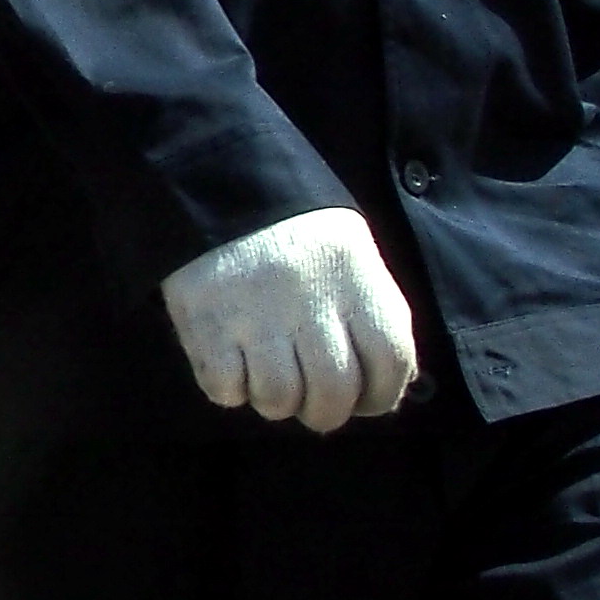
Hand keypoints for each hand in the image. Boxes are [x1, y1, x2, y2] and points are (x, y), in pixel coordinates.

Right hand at [158, 208, 419, 435]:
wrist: (224, 187)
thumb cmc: (299, 232)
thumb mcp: (353, 259)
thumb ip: (372, 317)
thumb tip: (387, 385)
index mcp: (358, 285)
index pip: (392, 364)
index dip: (381, 396)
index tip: (363, 400)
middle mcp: (312, 304)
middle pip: (333, 394)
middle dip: (324, 413)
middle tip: (310, 403)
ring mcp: (257, 318)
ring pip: (278, 399)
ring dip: (275, 402)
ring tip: (267, 377)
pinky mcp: (207, 326)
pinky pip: (225, 389)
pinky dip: (229, 389)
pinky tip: (232, 364)